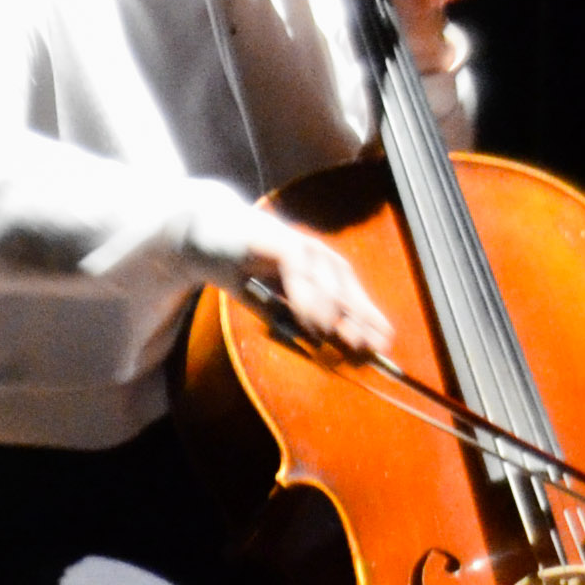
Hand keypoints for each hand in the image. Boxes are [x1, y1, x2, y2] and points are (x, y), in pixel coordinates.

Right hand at [242, 216, 393, 361]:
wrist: (201, 234)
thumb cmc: (238, 266)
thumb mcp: (267, 299)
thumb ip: (288, 318)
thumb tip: (315, 343)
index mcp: (317, 269)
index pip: (351, 295)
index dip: (368, 320)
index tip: (383, 345)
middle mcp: (316, 256)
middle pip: (346, 291)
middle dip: (359, 322)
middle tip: (368, 350)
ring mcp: (299, 247)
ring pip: (327, 282)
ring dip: (334, 316)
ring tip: (341, 343)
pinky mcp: (278, 242)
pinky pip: (300, 272)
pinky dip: (308, 300)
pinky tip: (313, 324)